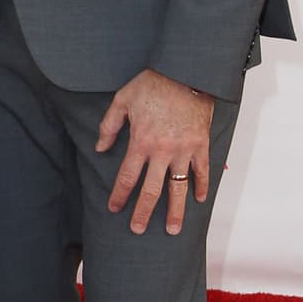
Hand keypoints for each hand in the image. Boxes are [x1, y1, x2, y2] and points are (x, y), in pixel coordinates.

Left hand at [96, 70, 214, 235]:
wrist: (185, 72)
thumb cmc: (152, 83)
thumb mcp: (122, 100)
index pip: (127, 177)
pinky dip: (202, 185)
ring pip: (179, 187)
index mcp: (141, 142)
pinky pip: (202, 170)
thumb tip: (100, 148)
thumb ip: (109, 126)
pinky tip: (199, 200)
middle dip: (143, 212)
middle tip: (138, 229)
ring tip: (172, 229)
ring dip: (175, 210)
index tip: (114, 208)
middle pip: (151, 190)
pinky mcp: (201, 144)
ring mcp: (184, 150)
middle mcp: (162, 151)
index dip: (119, 195)